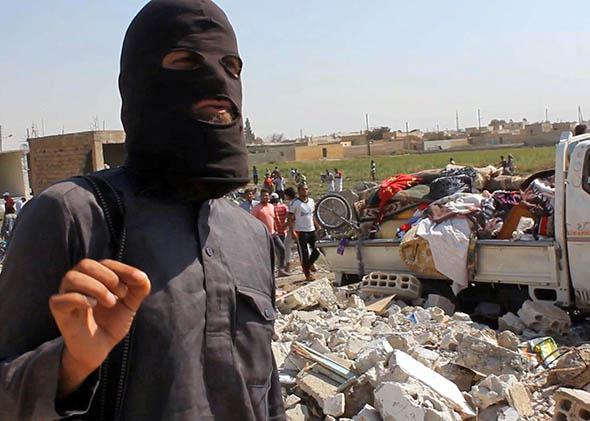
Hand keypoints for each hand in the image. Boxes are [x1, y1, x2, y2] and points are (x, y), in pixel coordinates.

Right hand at [49, 259, 150, 396]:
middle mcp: (77, 282)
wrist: (99, 349)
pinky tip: (93, 305)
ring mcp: (65, 295)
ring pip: (72, 277)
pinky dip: (80, 299)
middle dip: (109, 277)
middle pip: (86, 264)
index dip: (124, 269)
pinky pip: (61, 299)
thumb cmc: (111, 322)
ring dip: (96, 287)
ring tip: (110, 302)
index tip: (139, 280)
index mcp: (93, 276)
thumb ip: (139, 289)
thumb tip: (142, 276)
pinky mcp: (58, 311)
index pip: (106, 263)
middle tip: (121, 294)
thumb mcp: (130, 304)